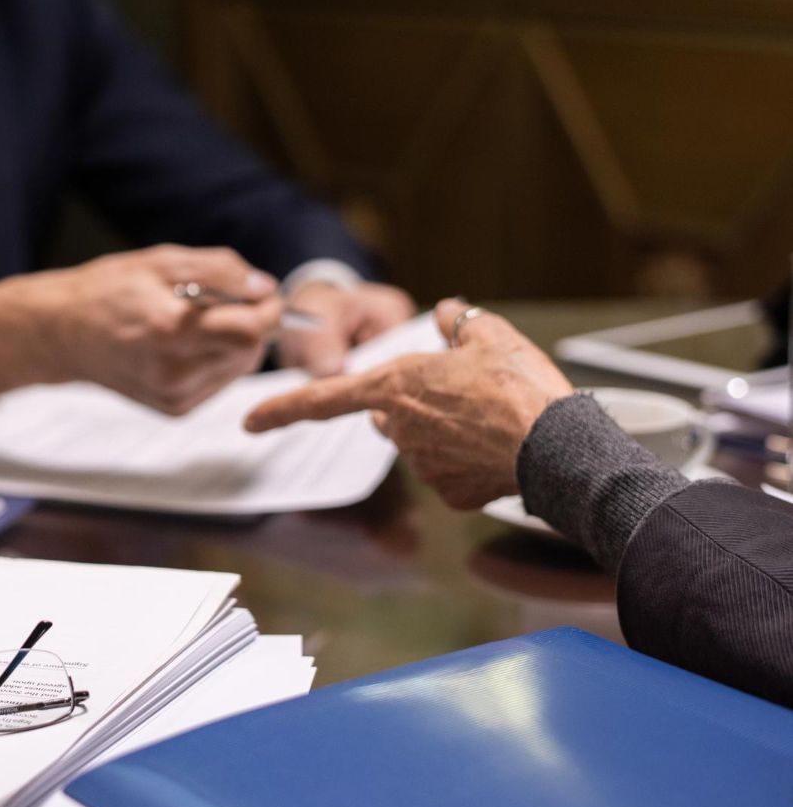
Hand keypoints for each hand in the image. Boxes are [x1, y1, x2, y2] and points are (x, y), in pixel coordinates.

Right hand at [0, 245, 281, 414]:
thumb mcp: (162, 261)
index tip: (258, 291)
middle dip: (253, 323)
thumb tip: (265, 288)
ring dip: (236, 342)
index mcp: (170, 330)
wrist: (62, 334)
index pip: (252, 329)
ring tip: (200, 321)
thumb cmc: (108, 290)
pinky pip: (220, 381)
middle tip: (228, 302)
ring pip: (240, 368)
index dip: (267, 307)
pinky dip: (217, 359)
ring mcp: (174, 395)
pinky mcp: (174, 409)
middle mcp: (174, 371)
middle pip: (251, 351)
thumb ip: (220, 270)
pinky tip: (187, 344)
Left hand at [245, 299, 573, 507]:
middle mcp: (399, 428)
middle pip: (387, 415)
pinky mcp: (448, 493)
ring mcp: (421, 464)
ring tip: (492, 415)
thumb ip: (458, 322)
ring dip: (443, 429)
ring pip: (419, 441)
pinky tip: (498, 447)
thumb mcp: (488, 335)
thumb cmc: (520, 387)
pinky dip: (469, 459)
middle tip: (463, 390)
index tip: (248, 421)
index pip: (322, 398)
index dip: (280, 408)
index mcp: (395, 385)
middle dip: (411, 404)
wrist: (558, 448)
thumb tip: (448, 313)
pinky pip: (450, 469)